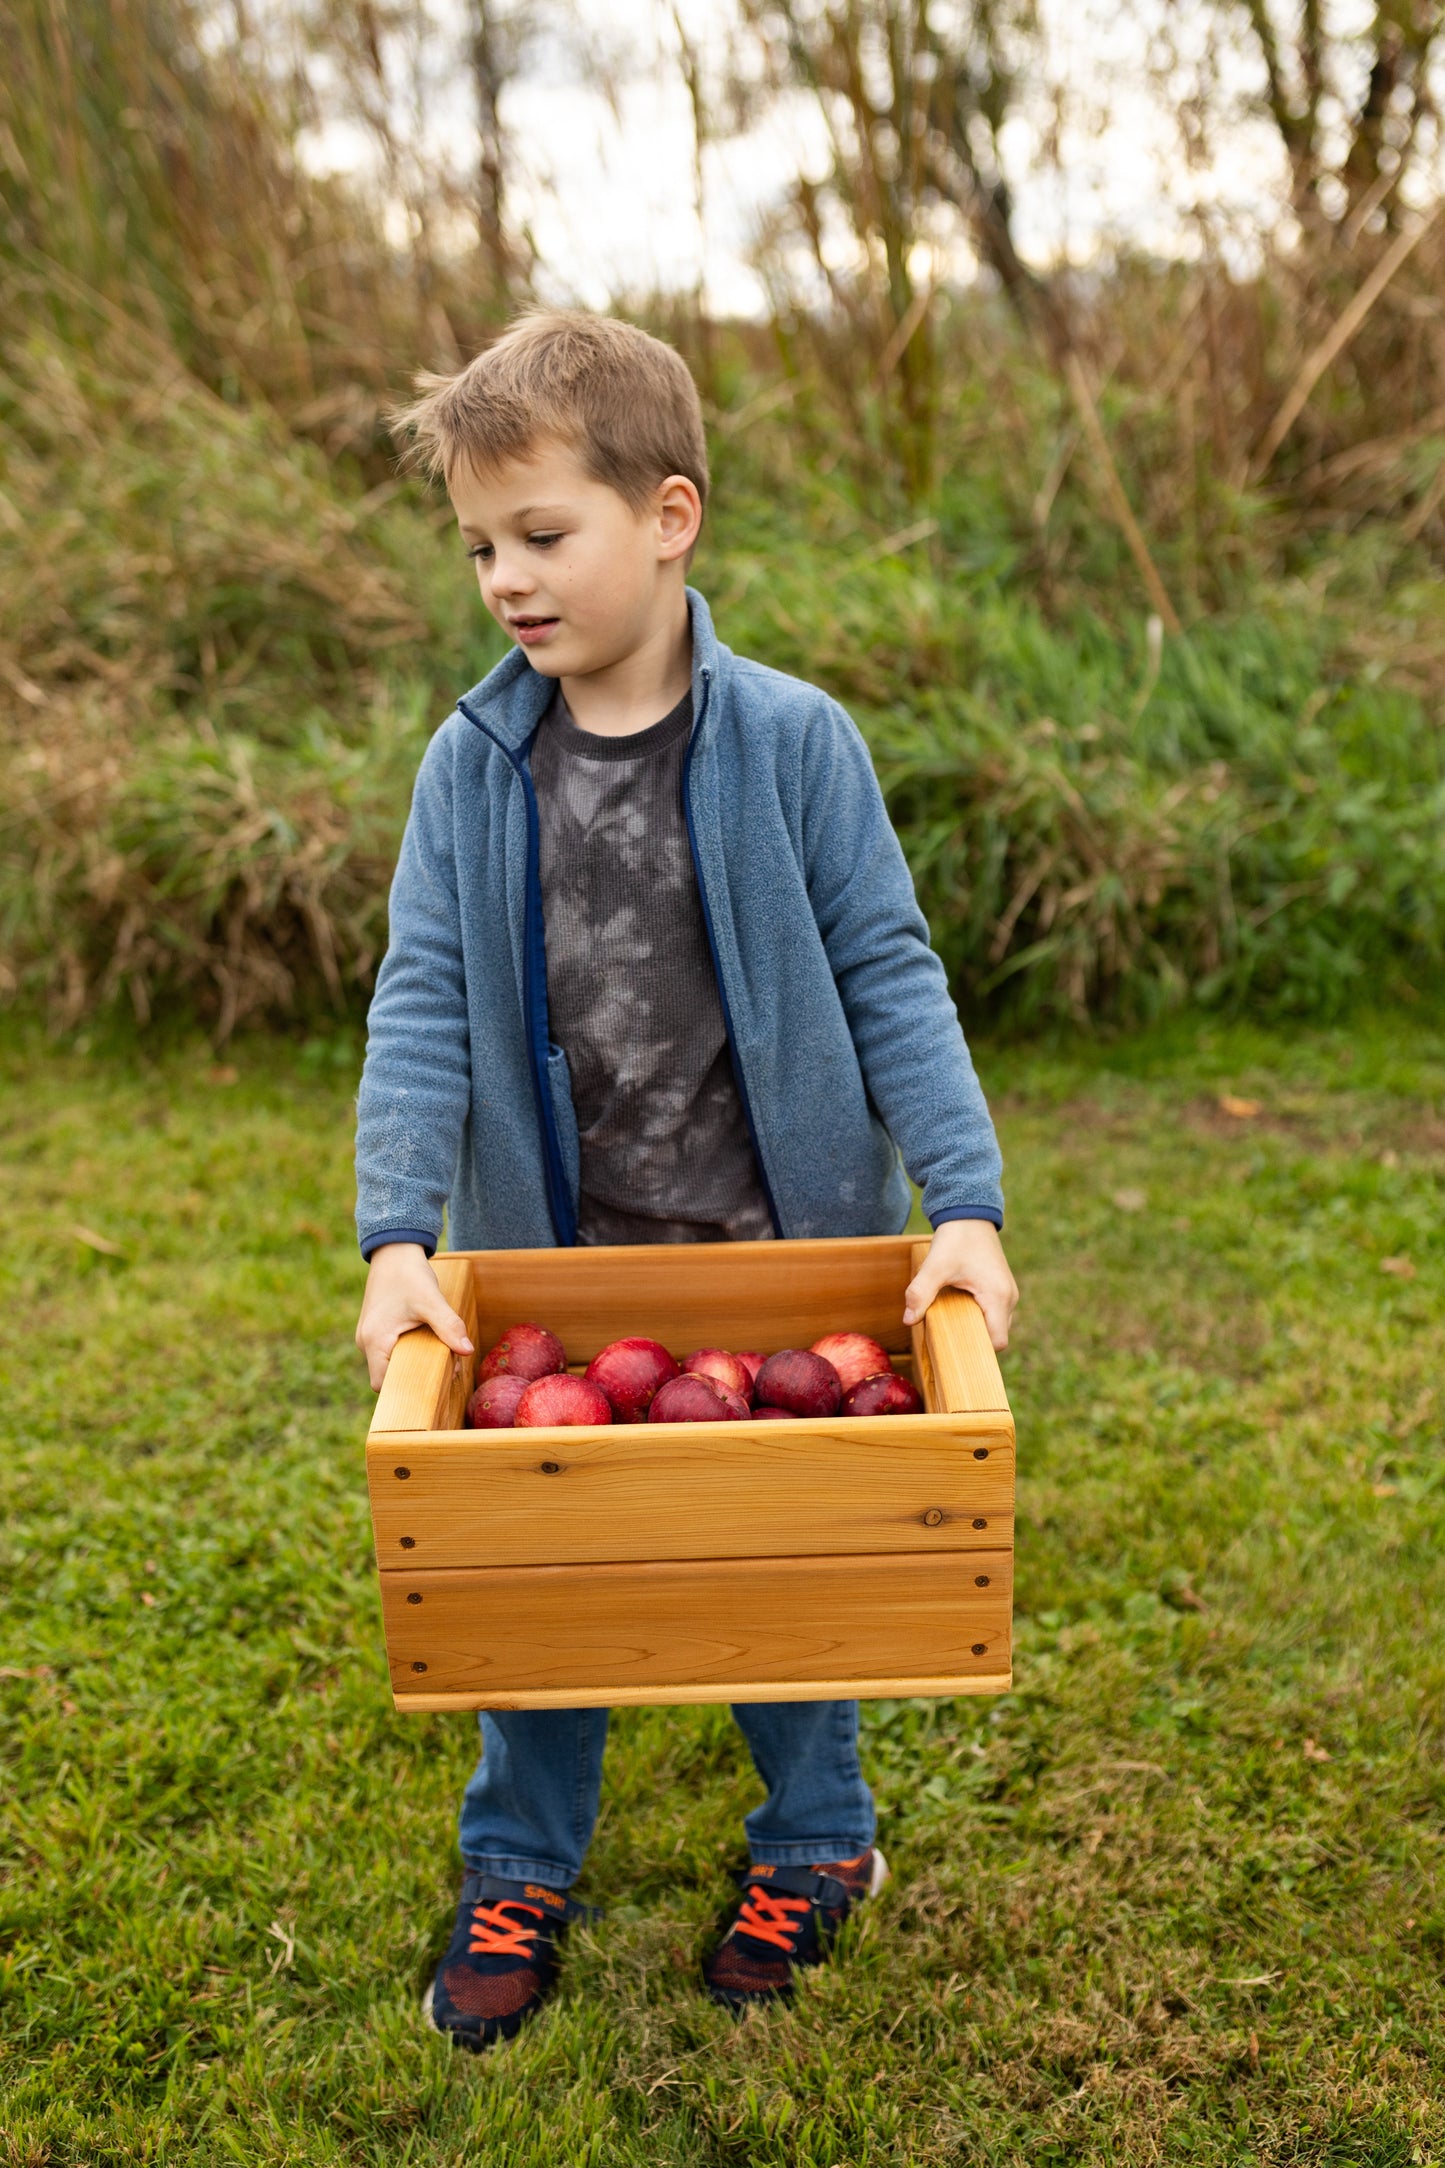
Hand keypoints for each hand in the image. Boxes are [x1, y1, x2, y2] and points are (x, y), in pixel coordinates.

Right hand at [355, 1242, 472, 1389]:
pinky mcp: (377, 1329)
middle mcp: (366, 1341)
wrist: (394, 1250)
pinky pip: (391, 1350)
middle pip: (387, 1376)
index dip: (405, 1389)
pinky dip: (409, 1352)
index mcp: (374, 1340)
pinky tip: (430, 1343)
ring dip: (414, 1363)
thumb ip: (448, 1325)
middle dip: (415, 1377)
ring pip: (390, 1363)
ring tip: (442, 1356)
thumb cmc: (408, 1273)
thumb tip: (467, 1351)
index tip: (433, 1385)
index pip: (382, 1384)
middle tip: (446, 1370)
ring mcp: (369, 1336)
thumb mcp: (430, 1300)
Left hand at [903, 1219, 1017, 1350]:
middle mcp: (1009, 1297)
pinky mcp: (1000, 1288)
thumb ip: (921, 1293)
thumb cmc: (957, 1238)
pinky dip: (977, 1316)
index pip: (998, 1341)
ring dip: (975, 1327)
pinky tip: (956, 1310)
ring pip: (995, 1324)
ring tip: (949, 1322)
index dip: (979, 1350)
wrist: (969, 1213)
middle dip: (973, 1340)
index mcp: (998, 1296)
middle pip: (996, 1336)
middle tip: (946, 1337)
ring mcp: (1007, 1293)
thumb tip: (909, 1320)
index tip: (955, 1349)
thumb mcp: (935, 1265)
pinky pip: (993, 1313)